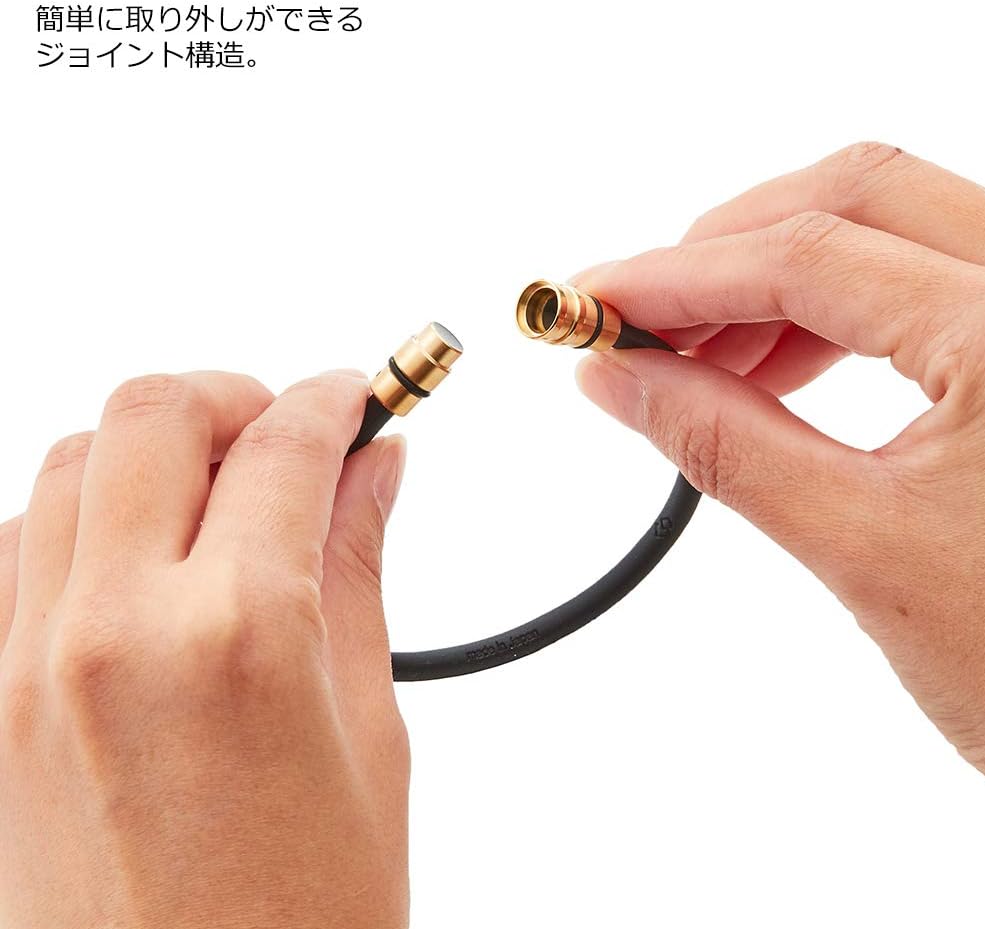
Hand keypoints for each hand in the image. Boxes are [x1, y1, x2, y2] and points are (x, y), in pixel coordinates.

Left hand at [0, 371, 409, 927]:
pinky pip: (13, 548)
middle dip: (234, 396)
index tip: (358, 399)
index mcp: (236, 637)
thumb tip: (373, 473)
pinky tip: (144, 557)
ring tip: (220, 494)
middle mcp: (110, 631)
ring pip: (66, 464)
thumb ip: (356, 569)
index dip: (333, 403)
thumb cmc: (303, 922)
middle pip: (152, 415)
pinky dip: (80, 516)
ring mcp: (24, 666)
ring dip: (152, 449)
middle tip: (289, 433)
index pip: (283, 449)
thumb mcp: (369, 733)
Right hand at [574, 142, 984, 786]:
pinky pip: (925, 281)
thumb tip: (619, 379)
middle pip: (858, 196)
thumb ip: (725, 446)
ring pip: (894, 229)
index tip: (594, 303)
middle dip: (727, 251)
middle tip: (641, 322)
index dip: (675, 276)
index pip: (806, 256)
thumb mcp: (863, 549)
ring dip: (777, 278)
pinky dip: (834, 309)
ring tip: (700, 361)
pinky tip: (777, 370)